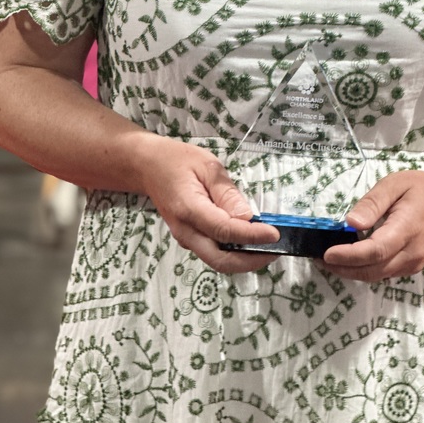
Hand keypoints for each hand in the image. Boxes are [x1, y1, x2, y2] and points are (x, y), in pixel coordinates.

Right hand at [143, 138, 279, 273]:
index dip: (252, 236)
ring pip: (217, 260)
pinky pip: (213, 252)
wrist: (148, 166)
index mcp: (189, 210)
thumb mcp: (208, 166)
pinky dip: (234, 252)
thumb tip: (248, 217)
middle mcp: (186, 231)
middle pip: (220, 260)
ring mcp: (185, 238)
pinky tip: (249, 241)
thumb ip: (227, 193)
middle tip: (276, 250)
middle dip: (251, 261)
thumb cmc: (178, 161)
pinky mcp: (189, 238)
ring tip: (267, 247)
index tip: (275, 234)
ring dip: (244, 259)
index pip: (225, 231)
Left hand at [320, 167, 423, 281]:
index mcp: (407, 229)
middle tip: (319, 260)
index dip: (349, 256)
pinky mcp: (414, 265)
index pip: (375, 251)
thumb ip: (373, 203)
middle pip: (374, 269)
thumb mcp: (395, 184)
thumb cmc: (421, 187)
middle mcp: (412, 252)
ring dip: (353, 272)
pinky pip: (386, 273)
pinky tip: (351, 260)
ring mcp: (415, 262)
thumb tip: (350, 223)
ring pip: (378, 275)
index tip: (326, 254)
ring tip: (330, 261)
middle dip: (344, 268)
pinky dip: (366, 270)